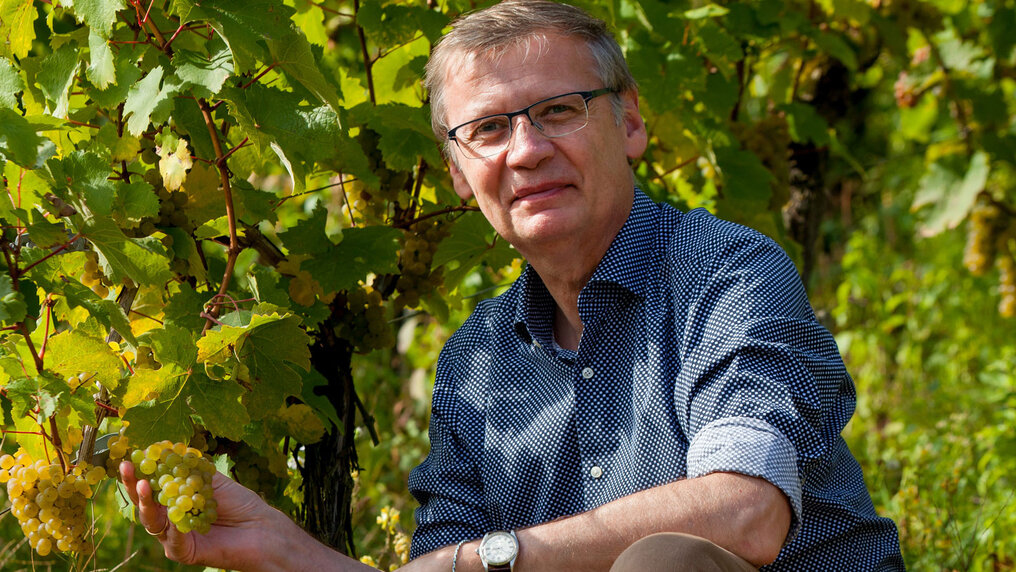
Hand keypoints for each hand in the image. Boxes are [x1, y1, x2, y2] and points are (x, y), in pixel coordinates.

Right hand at [120, 461, 291, 570]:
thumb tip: (166, 447)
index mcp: (175, 500)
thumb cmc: (239, 503)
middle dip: (134, 484)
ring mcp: (174, 537)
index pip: (151, 485)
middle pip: (145, 503)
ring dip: (147, 503)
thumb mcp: (214, 480)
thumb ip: (191, 469)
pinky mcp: (184, 552)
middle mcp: (170, 519)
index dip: (140, 471)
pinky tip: (174, 517)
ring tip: (143, 485)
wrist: (262, 528)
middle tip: (127, 466)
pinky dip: (174, 528)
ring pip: (153, 522)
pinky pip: (174, 540)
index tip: (131, 454)